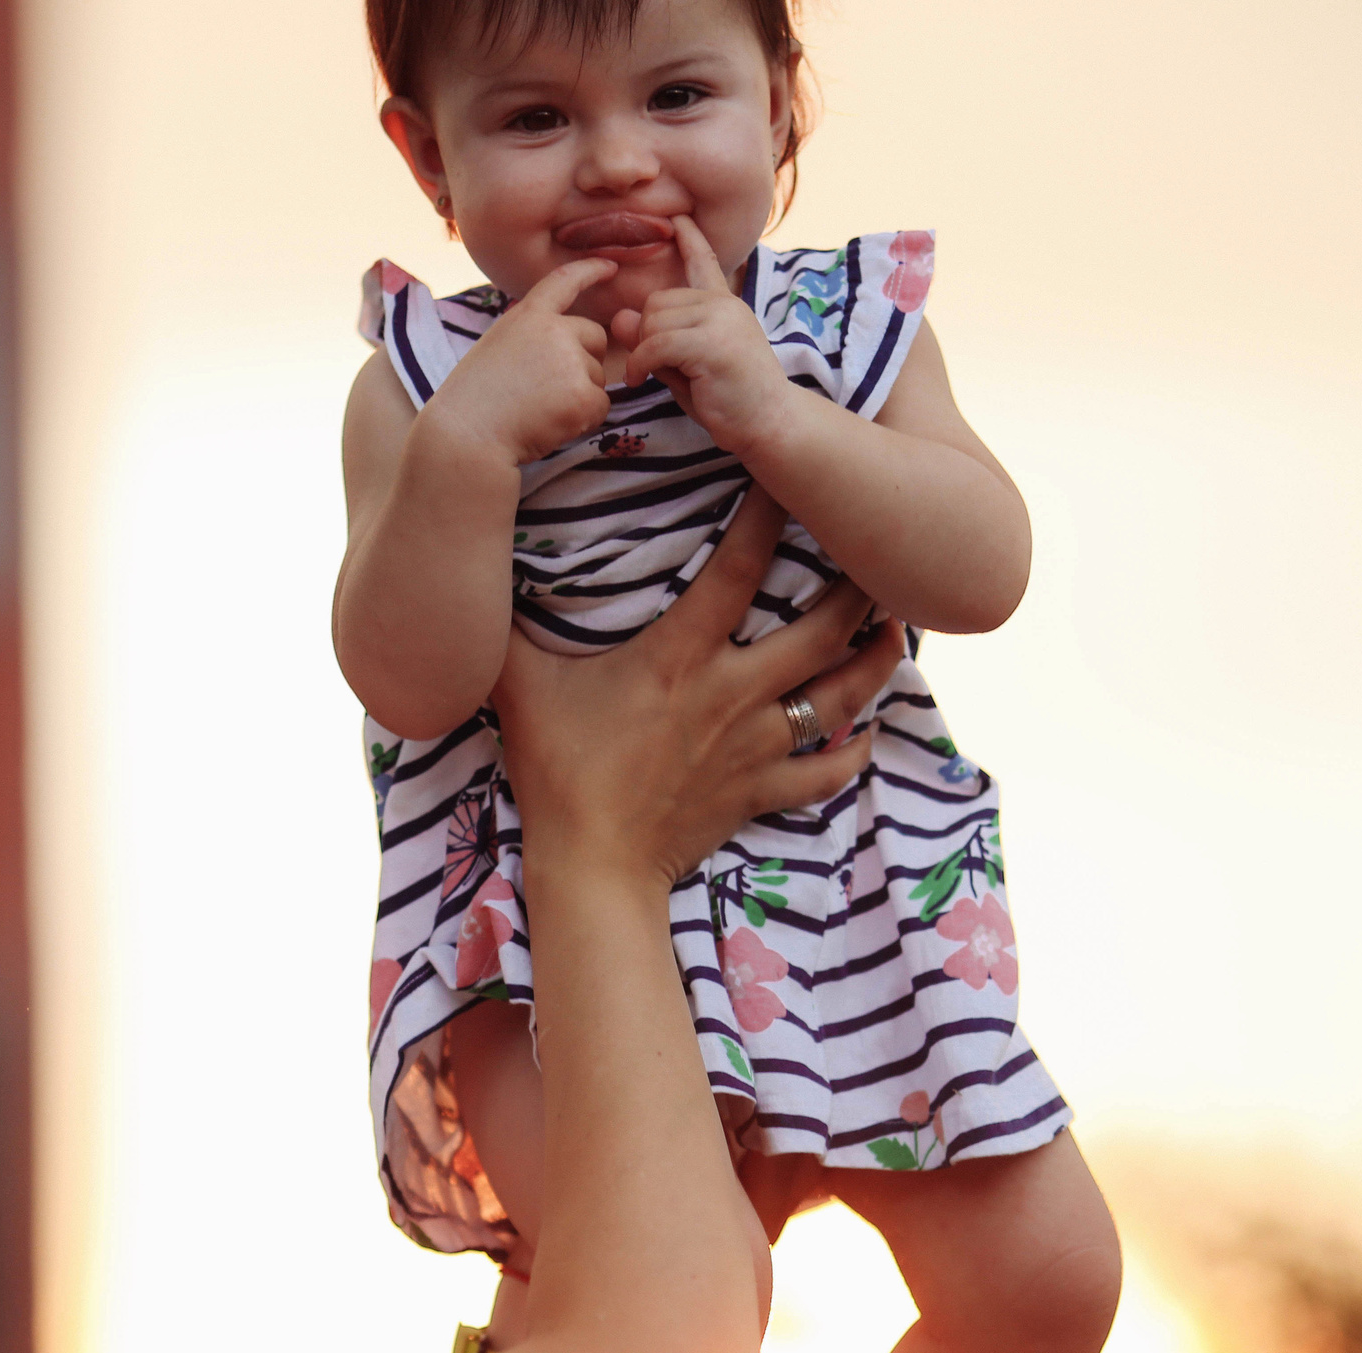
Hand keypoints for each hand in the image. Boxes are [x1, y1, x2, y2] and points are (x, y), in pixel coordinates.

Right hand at [419, 257, 617, 466]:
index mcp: (527, 316)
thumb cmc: (474, 401)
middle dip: (584, 362)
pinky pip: (601, 406)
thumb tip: (569, 346)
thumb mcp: (496, 348)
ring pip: (598, 377)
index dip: (590, 271)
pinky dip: (583, 420)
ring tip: (537, 410)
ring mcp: (570, 361)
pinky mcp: (582, 395)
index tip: (610, 266)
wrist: (466, 435)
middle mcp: (554, 331)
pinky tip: (551, 425)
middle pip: (595, 338)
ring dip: (578, 396)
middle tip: (547, 390)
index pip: (564, 282)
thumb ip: (531, 338)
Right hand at [495, 487, 905, 887]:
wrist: (592, 869)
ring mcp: (755, 747)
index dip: (772, 514)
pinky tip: (866, 730)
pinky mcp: (761, 793)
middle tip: (877, 552)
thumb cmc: (555, 771)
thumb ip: (499, 623)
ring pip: (842, 695)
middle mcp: (734, 694)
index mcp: (682, 657)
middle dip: (858, 588)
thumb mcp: (516, 685)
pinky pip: (826, 770)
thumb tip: (468, 564)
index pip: (741, 568)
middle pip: (823, 629)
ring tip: (893, 627)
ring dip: (875, 661)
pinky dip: (852, 750)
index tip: (791, 474)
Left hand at [613, 216, 795, 459]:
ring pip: (652, 321)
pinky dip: (639, 363)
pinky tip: (639, 380)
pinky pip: (655, 344)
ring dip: (643, 351)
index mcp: (724, 305)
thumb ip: (655, 341)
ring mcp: (721, 319)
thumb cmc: (730, 400)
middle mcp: (723, 304)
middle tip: (654, 366)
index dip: (690, 240)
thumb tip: (618, 316)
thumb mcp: (685, 366)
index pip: (705, 262)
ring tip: (654, 375)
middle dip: (645, 334)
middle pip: (656, 301)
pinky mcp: (712, 343)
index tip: (678, 219)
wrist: (770, 423)